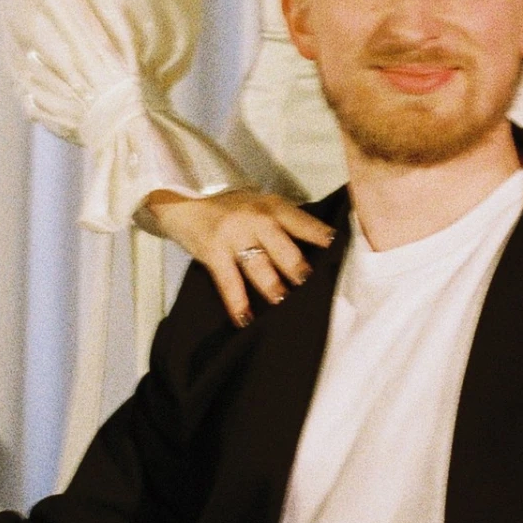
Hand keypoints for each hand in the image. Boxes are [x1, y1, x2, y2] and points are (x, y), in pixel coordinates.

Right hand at [141, 187, 335, 326]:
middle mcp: (256, 219)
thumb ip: (283, 223)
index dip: (320, 235)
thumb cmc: (231, 208)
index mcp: (272, 207)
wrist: (184, 203)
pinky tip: (245, 319)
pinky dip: (237, 302)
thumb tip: (317, 250)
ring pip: (259, 265)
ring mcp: (234, 235)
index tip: (338, 249)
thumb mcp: (259, 205)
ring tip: (282, 300)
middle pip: (282, 246)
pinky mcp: (214, 252)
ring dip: (272, 285)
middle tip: (307, 283)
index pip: (302, 221)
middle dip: (296, 267)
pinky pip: (229, 281)